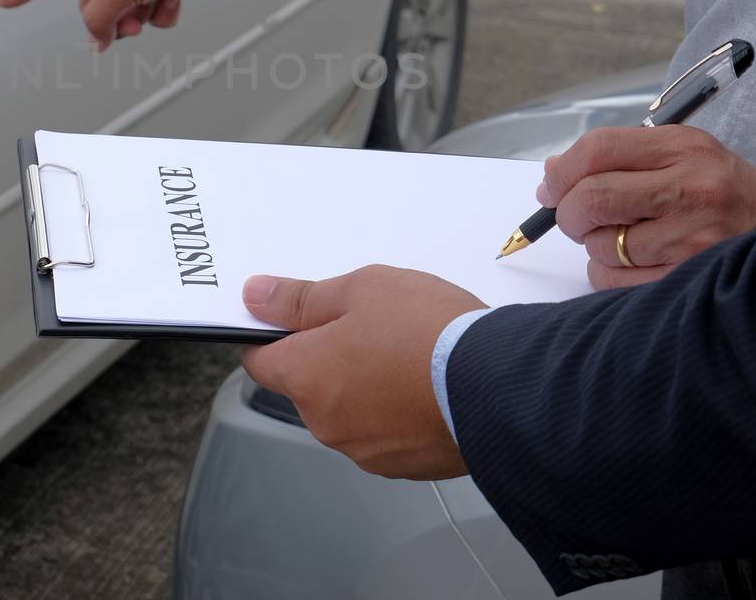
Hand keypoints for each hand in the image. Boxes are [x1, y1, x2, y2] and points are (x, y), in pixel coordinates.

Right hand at [0, 0, 226, 50]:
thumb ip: (101, 16)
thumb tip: (95, 37)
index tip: (5, 0)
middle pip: (94, 6)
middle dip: (114, 19)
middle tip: (130, 24)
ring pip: (127, 10)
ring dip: (143, 14)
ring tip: (157, 0)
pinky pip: (152, 7)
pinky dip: (164, 8)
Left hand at [240, 265, 485, 479]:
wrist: (499, 384)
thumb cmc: (430, 333)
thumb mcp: (359, 290)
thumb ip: (301, 298)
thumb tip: (256, 298)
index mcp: (306, 377)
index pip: (261, 361)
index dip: (274, 335)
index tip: (294, 318)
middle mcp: (326, 423)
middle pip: (309, 385)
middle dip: (330, 356)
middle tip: (373, 325)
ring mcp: (365, 450)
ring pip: (349, 409)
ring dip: (365, 384)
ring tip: (407, 352)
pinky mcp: (403, 465)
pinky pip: (385, 431)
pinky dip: (396, 410)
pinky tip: (424, 383)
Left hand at [539, 126, 755, 289]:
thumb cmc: (725, 194)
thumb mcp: (682, 156)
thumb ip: (618, 159)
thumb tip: (552, 173)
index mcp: (683, 147)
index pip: (598, 148)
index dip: (562, 170)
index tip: (551, 187)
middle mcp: (690, 187)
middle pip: (591, 197)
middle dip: (568, 213)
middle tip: (575, 218)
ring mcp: (693, 237)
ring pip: (599, 244)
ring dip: (595, 246)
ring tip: (625, 239)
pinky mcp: (690, 278)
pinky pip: (614, 281)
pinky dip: (608, 274)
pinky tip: (634, 263)